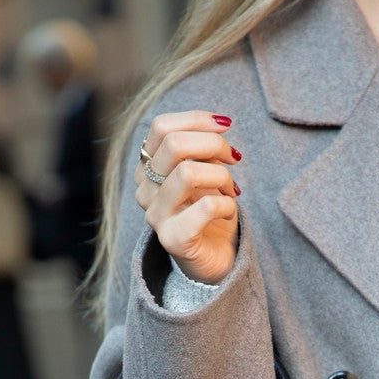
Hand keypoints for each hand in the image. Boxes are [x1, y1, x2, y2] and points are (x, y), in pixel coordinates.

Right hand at [134, 111, 241, 284]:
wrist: (215, 259)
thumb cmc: (211, 210)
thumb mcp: (207, 170)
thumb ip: (204, 148)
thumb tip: (219, 125)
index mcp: (147, 168)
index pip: (161, 127)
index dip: (196, 119)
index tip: (225, 125)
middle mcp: (145, 190)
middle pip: (173, 145)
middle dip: (213, 144)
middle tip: (234, 157)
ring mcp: (155, 216)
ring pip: (187, 173)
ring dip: (221, 175)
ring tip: (230, 188)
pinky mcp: (173, 239)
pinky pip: (205, 206)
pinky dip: (227, 203)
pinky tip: (230, 210)